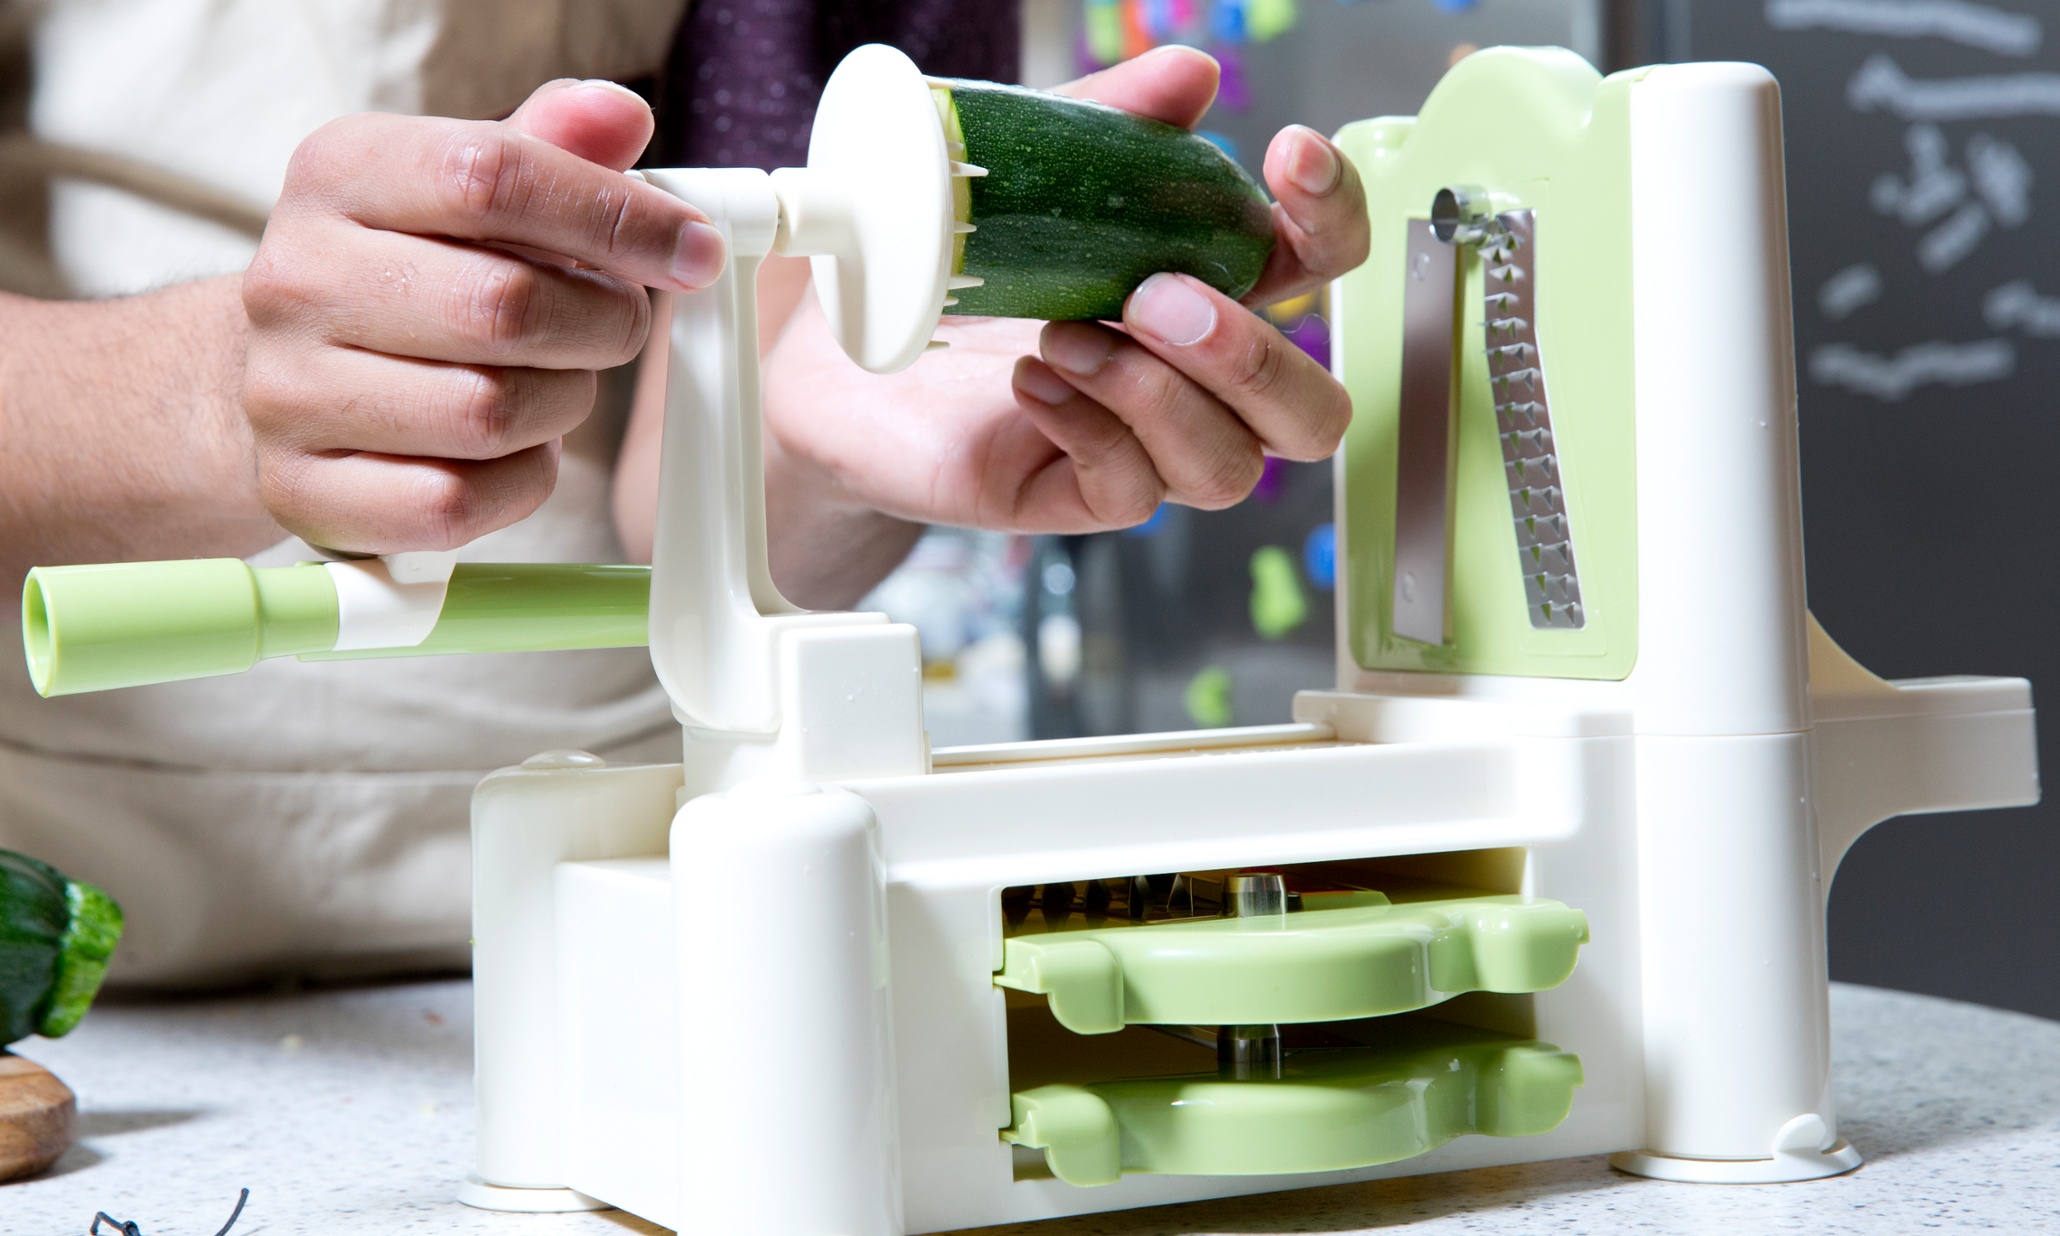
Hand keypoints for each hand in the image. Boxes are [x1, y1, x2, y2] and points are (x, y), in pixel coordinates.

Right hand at [241, 79, 724, 551]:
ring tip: (553, 382)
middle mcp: (296, 279)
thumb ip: (551, 146)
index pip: (493, 174)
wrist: (278, 374)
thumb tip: (622, 117)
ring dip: (562, 405)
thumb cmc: (408, 272)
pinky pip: (457, 503)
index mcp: (340, 174)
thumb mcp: (468, 187)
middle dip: (600, 323)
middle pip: (504, 306)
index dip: (616, 216)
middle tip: (615, 324)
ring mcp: (287, 393)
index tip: (691, 251)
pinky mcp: (304, 494)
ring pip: (489, 414)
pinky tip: (512, 449)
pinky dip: (518, 481)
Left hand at [759, 45, 1365, 559]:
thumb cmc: (949, 268)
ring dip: (1156, 397)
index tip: (1289, 156)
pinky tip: (1032, 381)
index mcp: (1207, 289)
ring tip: (1064, 336)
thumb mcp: (1027, 177)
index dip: (1334, 218)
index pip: (1320, 270)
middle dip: (1251, 355)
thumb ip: (1107, 125)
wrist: (836, 352)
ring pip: (1228, 470)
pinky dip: (1088, 429)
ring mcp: (1141, 449)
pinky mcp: (1072, 495)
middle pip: (1313, 414)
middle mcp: (1190, 382)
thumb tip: (1188, 75)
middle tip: (1153, 297)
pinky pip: (1130, 492)